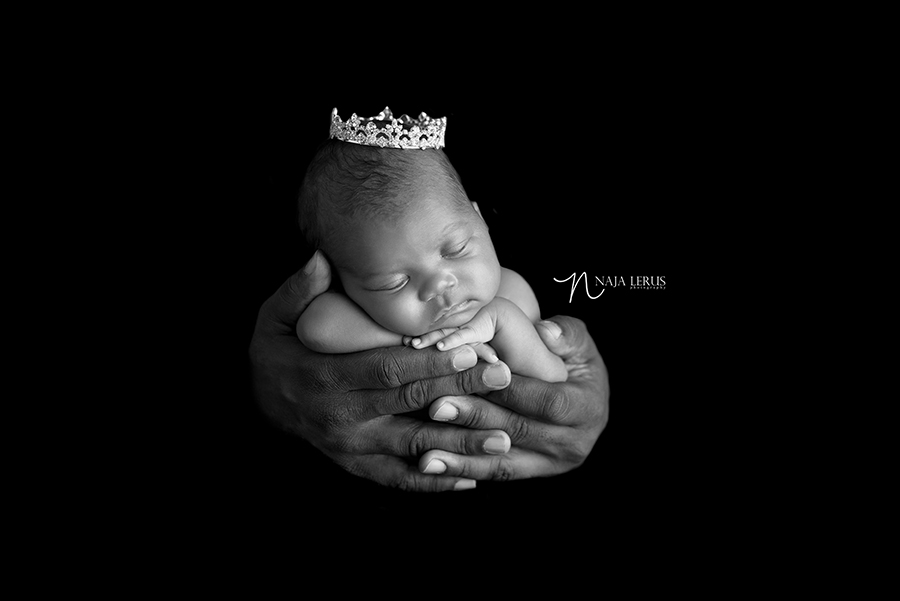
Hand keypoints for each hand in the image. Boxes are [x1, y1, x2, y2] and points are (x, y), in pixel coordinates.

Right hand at [248, 251, 515, 491]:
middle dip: (460, 391)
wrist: (255, 403)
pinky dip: (434, 482)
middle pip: (409, 404)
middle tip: (503, 378)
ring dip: (459, 445)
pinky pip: (397, 479)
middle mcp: (341, 418)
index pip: (388, 370)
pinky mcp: (355, 466)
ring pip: (412, 448)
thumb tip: (323, 256)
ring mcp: (349, 447)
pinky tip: (471, 478)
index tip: (471, 349)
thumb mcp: (273, 316)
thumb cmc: (274, 351)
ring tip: (503, 439)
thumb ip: (300, 289)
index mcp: (326, 378)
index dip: (430, 362)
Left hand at [416, 317, 609, 479]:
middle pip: (519, 431)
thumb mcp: (578, 341)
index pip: (547, 402)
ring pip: (503, 461)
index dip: (511, 391)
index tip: (474, 375)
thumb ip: (565, 333)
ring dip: (462, 455)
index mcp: (588, 409)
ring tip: (425, 449)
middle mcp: (574, 443)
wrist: (581, 395)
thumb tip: (545, 332)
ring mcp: (553, 464)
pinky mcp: (532, 473)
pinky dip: (463, 468)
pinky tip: (431, 464)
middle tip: (436, 406)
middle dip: (476, 419)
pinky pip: (495, 473)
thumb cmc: (574, 360)